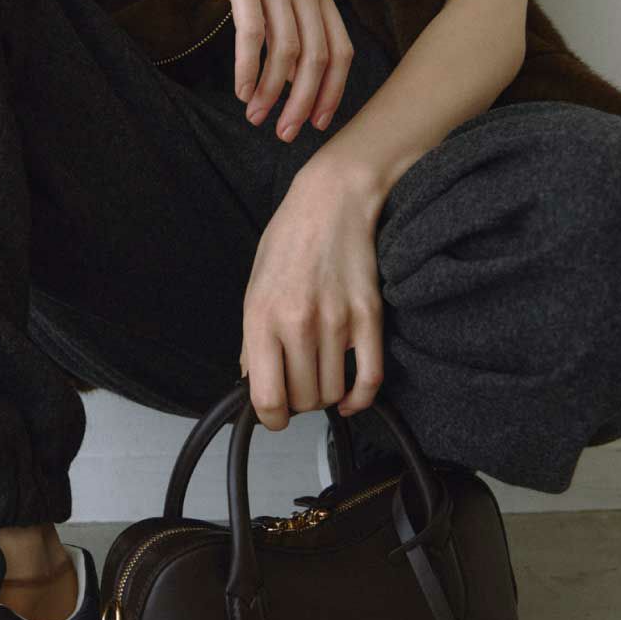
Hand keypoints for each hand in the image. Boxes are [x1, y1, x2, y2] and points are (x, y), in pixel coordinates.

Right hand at [173, 0, 351, 140]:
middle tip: (286, 133)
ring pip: (286, 52)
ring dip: (272, 92)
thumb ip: (289, 12)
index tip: (318, 122)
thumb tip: (290, 65)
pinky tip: (241, 90)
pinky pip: (252, 33)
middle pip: (318, 58)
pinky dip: (249, 68)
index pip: (340, 50)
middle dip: (305, 103)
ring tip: (257, 117)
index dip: (334, 91)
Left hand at [237, 161, 384, 429]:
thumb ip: (251, 338)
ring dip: (324, 396)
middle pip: (302, 400)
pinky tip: (349, 397)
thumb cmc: (290, 239)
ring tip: (318, 377)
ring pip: (332, 393)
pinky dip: (359, 399)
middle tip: (296, 386)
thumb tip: (252, 382)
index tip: (273, 416)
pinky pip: (369, 380)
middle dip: (297, 403)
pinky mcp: (369, 317)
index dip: (269, 418)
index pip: (266, 398)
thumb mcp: (254, 286)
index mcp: (262, 316)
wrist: (333, 200)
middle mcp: (299, 323)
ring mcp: (338, 322)